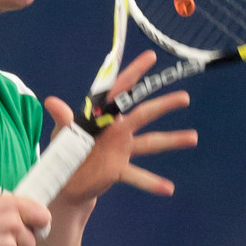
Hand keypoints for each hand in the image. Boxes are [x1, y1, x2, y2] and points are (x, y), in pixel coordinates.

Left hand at [43, 50, 197, 201]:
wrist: (65, 179)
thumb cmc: (65, 148)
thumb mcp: (62, 132)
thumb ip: (62, 118)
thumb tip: (51, 102)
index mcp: (103, 114)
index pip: (120, 90)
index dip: (135, 72)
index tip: (151, 57)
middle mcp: (117, 129)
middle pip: (144, 113)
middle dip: (164, 105)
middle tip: (185, 98)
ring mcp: (121, 149)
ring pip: (151, 142)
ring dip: (172, 140)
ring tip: (193, 137)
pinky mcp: (119, 169)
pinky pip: (138, 175)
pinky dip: (152, 182)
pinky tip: (169, 189)